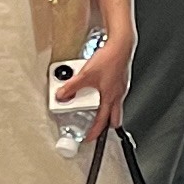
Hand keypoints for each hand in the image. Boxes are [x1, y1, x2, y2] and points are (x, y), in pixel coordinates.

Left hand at [74, 29, 131, 145]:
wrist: (121, 45)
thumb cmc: (109, 59)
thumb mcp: (85, 75)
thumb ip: (71, 87)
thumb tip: (62, 95)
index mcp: (110, 98)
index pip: (102, 121)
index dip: (95, 132)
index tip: (90, 139)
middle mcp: (117, 94)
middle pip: (114, 116)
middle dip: (107, 124)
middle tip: (99, 127)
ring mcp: (120, 86)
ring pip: (115, 104)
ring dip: (106, 108)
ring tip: (96, 106)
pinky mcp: (120, 78)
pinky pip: (114, 91)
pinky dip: (107, 94)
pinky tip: (99, 86)